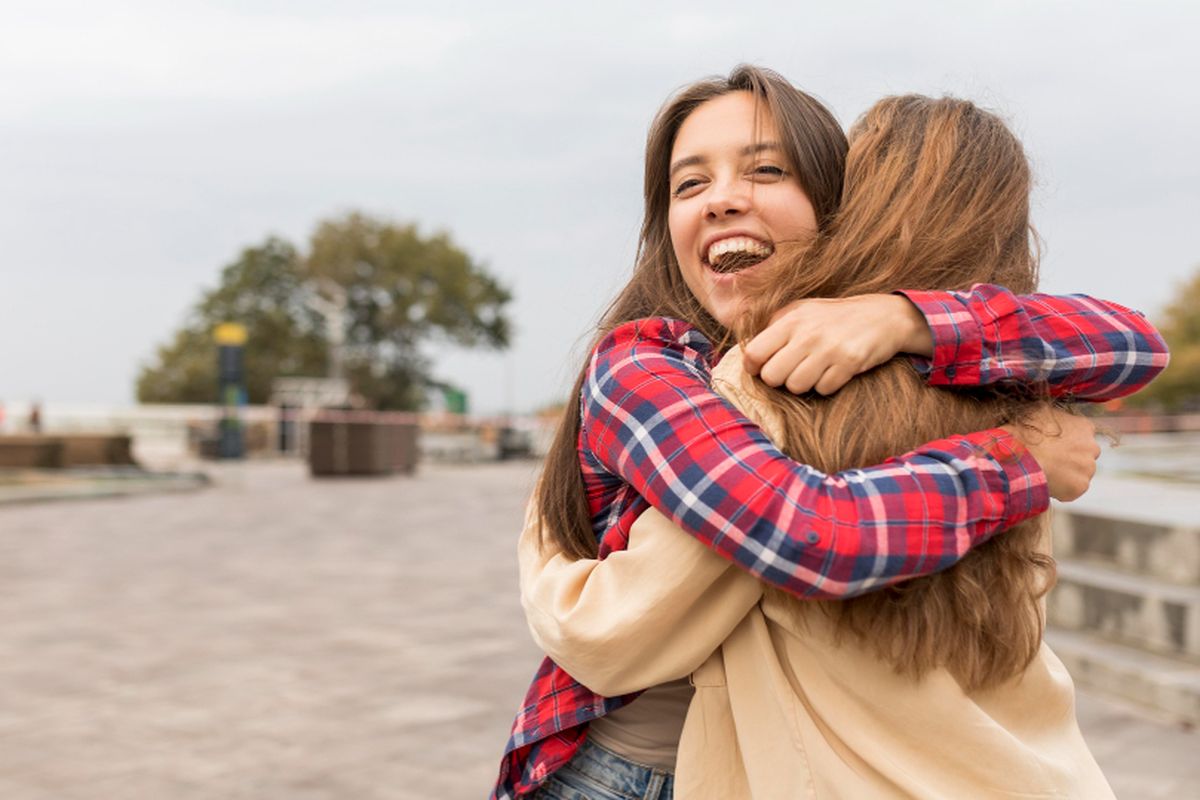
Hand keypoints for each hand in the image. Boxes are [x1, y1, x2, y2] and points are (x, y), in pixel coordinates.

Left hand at [742, 294, 933, 395]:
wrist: (884, 316)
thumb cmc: (835, 316)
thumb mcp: (802, 310)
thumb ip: (775, 326)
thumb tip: (749, 353)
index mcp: (790, 319)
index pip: (753, 353)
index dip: (754, 367)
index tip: (763, 368)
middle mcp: (807, 334)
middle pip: (772, 376)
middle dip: (779, 379)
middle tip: (792, 370)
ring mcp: (828, 349)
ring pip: (795, 386)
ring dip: (803, 384)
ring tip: (814, 370)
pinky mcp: (849, 363)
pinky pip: (823, 389)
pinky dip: (826, 385)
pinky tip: (833, 371)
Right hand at [1002, 407, 1099, 501]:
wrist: (1020, 457)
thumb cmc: (1026, 432)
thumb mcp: (1039, 412)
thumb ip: (1054, 415)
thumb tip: (1051, 416)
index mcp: (1084, 427)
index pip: (1083, 434)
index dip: (1068, 440)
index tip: (1055, 444)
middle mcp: (1092, 447)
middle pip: (1085, 455)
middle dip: (1071, 458)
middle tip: (1051, 459)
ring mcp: (1088, 468)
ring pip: (1079, 473)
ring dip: (1067, 473)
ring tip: (1046, 472)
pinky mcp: (1080, 486)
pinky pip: (1072, 489)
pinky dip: (1062, 488)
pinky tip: (1047, 482)